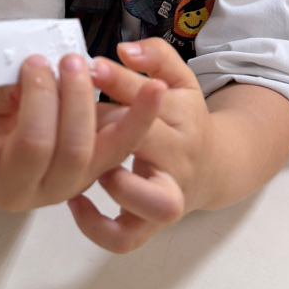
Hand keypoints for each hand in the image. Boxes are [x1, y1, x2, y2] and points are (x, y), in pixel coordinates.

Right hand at [0, 52, 165, 210]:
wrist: (28, 139)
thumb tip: (20, 70)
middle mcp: (19, 189)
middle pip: (35, 147)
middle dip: (42, 98)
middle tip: (39, 62)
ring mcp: (63, 187)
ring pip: (80, 151)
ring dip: (82, 100)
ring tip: (76, 63)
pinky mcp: (98, 173)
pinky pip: (120, 148)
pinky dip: (138, 117)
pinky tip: (155, 87)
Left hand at [69, 38, 210, 252]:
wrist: (214, 168)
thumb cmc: (184, 119)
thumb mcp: (179, 79)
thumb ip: (156, 56)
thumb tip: (125, 50)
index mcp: (182, 118)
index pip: (151, 97)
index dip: (119, 80)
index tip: (92, 66)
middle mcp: (178, 158)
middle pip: (147, 142)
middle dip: (110, 125)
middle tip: (75, 114)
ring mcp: (166, 195)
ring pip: (152, 202)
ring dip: (122, 185)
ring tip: (93, 167)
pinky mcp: (150, 224)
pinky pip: (126, 238)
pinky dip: (99, 227)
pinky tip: (74, 201)